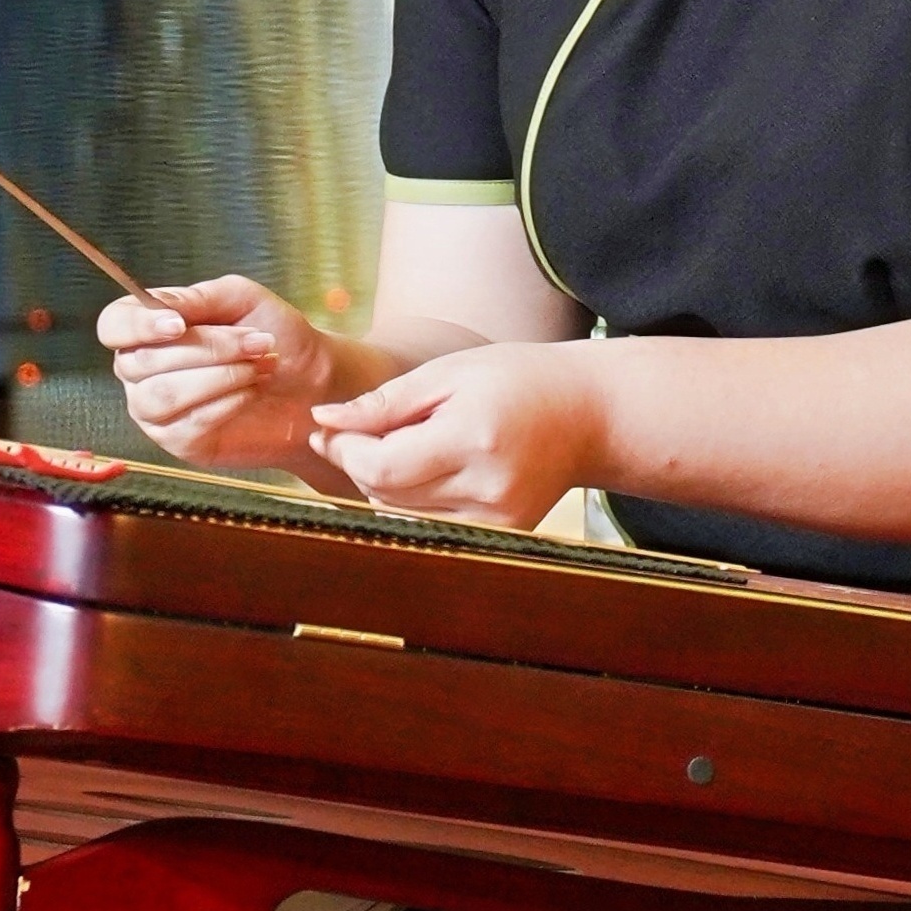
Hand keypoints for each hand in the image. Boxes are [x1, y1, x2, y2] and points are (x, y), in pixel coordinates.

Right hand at [99, 277, 338, 466]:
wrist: (314, 383)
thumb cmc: (277, 336)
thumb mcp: (242, 299)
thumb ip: (198, 297)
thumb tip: (159, 306)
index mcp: (150, 329)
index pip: (114, 325)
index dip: (137, 326)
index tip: (178, 324)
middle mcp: (142, 371)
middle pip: (141, 362)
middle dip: (207, 349)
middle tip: (256, 342)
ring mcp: (157, 411)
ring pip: (160, 396)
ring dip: (217, 377)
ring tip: (258, 368)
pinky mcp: (180, 442)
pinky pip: (187, 425)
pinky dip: (224, 404)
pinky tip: (251, 392)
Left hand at [308, 343, 603, 529]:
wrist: (586, 414)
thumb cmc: (516, 380)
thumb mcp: (448, 374)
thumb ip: (384, 402)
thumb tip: (324, 420)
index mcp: (474, 440)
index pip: (381, 468)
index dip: (344, 451)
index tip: (328, 428)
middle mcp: (488, 491)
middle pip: (386, 495)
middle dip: (361, 463)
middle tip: (365, 429)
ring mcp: (498, 522)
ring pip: (401, 516)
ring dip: (384, 484)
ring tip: (408, 444)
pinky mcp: (501, 536)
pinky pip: (429, 527)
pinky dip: (413, 501)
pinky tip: (428, 469)